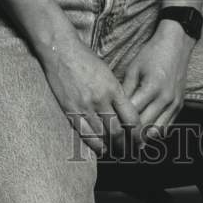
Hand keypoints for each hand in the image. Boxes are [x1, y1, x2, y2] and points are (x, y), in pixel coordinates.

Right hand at [40, 28, 140, 157]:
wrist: (62, 51)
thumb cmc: (86, 58)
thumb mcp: (108, 72)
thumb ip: (116, 92)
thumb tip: (124, 112)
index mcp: (113, 88)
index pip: (131, 118)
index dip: (137, 133)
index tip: (140, 140)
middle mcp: (101, 99)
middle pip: (117, 131)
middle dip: (126, 144)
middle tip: (130, 150)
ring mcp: (84, 106)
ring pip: (102, 135)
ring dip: (111, 146)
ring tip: (117, 151)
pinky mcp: (70, 110)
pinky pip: (85, 133)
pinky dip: (95, 144)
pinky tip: (101, 149)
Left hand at [121, 21, 194, 140]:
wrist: (176, 44)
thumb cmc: (152, 54)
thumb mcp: (134, 68)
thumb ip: (125, 90)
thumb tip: (113, 108)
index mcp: (152, 87)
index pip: (133, 115)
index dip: (120, 124)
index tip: (109, 129)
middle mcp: (165, 98)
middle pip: (144, 126)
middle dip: (129, 136)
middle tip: (115, 141)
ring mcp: (174, 103)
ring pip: (157, 131)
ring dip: (143, 138)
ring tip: (129, 142)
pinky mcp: (179, 105)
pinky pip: (167, 126)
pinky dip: (155, 132)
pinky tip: (143, 134)